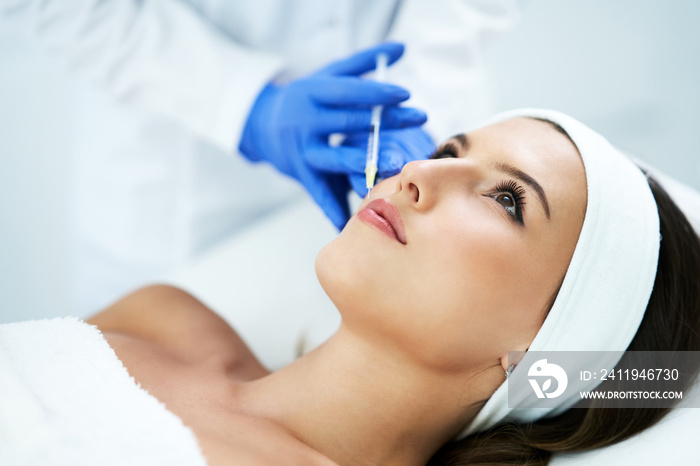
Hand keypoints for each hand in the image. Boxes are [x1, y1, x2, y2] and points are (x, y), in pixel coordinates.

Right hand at [239, 42, 426, 229]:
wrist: (261, 126)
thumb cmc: (307, 98)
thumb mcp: (328, 75)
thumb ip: (364, 63)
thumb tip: (402, 47)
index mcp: (313, 93)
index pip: (348, 91)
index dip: (376, 92)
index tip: (405, 94)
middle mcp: (305, 121)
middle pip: (347, 123)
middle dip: (384, 124)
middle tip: (417, 121)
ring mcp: (302, 150)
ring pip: (333, 158)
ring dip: (361, 164)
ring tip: (390, 167)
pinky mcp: (301, 173)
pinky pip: (319, 192)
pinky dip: (333, 207)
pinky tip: (349, 221)